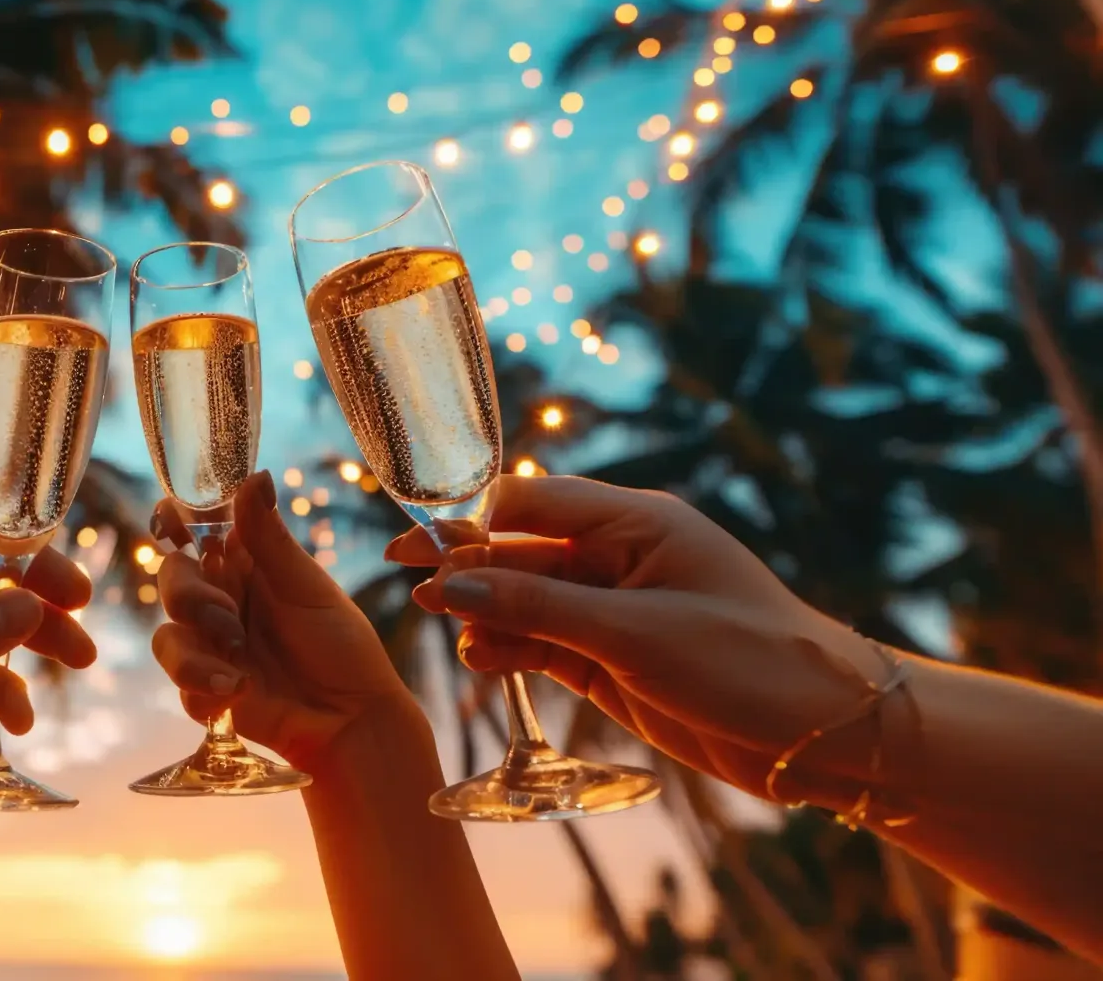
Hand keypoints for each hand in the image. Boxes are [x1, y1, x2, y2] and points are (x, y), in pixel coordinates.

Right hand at [151, 471, 415, 771]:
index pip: (197, 533)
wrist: (353, 719)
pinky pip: (181, 686)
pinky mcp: (208, 693)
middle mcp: (221, 603)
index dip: (177, 523)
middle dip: (188, 597)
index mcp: (246, 567)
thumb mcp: (307, 589)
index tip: (171, 518)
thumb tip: (255, 474)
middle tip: (227, 619)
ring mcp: (212, 649)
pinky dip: (206, 688)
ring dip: (194, 654)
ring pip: (166, 638)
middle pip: (171, 581)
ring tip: (238, 671)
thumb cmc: (341, 646)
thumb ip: (269, 539)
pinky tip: (239, 693)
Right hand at [388, 475, 888, 797]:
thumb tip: (453, 583)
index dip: (471, 522)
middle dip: (470, 569)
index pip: (532, 503)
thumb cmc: (748, 660)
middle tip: (412, 589)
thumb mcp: (636, 633)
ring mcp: (614, 611)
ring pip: (527, 600)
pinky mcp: (613, 659)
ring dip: (489, 616)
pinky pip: (545, 643)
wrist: (822, 733)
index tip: (418, 547)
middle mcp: (619, 558)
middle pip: (522, 551)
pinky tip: (485, 661)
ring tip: (457, 639)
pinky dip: (512, 650)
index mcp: (636, 524)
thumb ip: (540, 606)